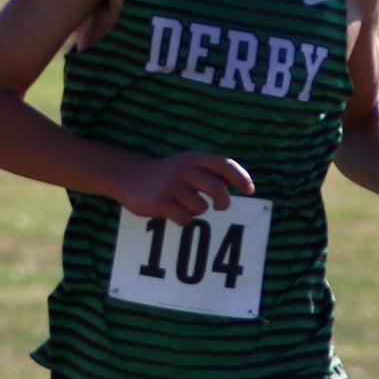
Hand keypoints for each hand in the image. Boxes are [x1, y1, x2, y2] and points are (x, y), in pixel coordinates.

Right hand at [113, 151, 255, 223]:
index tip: (249, 190)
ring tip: (186, 206)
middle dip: (224, 201)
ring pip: (201, 207)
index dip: (241, 178)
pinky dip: (184, 220)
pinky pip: (185, 218)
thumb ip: (209, 170)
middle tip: (221, 206)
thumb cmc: (165, 174)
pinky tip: (175, 213)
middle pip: (217, 189)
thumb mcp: (186, 163)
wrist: (128, 176)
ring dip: (198, 211)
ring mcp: (171, 186)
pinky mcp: (161, 202)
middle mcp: (184, 170)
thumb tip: (237, 184)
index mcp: (194, 158)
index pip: (225, 165)